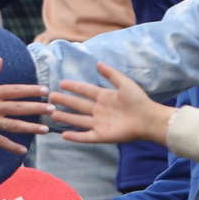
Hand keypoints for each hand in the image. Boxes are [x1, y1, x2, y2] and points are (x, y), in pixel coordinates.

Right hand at [0, 57, 50, 155]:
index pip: (16, 90)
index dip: (32, 90)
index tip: (45, 91)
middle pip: (20, 108)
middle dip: (38, 109)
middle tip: (53, 110)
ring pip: (15, 126)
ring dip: (31, 128)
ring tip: (45, 129)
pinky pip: (1, 142)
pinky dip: (12, 147)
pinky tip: (23, 151)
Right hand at [51, 64, 170, 146]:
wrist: (147, 119)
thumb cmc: (138, 101)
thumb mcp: (124, 83)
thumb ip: (111, 74)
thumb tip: (98, 62)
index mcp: (105, 97)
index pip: (85, 90)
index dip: (74, 87)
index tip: (61, 83)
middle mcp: (100, 110)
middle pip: (78, 105)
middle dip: (65, 101)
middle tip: (51, 97)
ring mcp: (99, 123)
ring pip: (78, 120)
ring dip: (66, 117)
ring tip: (52, 113)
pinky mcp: (101, 135)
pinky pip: (85, 136)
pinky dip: (75, 136)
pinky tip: (63, 135)